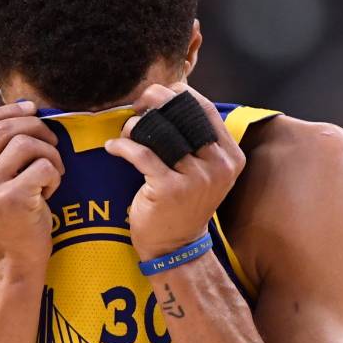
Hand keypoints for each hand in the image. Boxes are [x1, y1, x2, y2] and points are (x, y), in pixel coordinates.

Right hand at [0, 100, 63, 270]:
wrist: (11, 261)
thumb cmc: (3, 218)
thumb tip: (22, 109)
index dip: (6, 110)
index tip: (31, 110)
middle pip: (3, 129)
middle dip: (36, 128)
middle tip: (51, 142)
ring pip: (26, 144)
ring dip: (49, 154)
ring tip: (50, 173)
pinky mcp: (11, 200)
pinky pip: (43, 165)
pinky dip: (55, 174)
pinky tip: (49, 192)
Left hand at [105, 83, 244, 259]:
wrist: (176, 248)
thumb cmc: (183, 205)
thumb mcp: (203, 171)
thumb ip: (195, 139)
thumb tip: (169, 97)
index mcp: (230, 156)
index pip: (204, 108)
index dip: (177, 94)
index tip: (156, 98)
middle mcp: (218, 165)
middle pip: (184, 113)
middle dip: (155, 101)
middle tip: (136, 105)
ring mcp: (196, 178)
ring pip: (161, 131)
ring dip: (136, 125)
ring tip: (126, 131)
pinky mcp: (169, 189)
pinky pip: (142, 154)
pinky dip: (122, 146)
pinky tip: (113, 147)